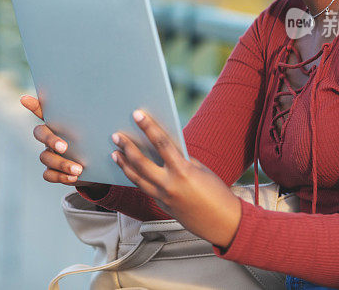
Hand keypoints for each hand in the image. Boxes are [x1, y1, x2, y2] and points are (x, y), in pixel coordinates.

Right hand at [20, 95, 108, 194]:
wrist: (100, 167)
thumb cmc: (96, 142)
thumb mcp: (98, 129)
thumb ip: (99, 118)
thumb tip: (117, 104)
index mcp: (60, 123)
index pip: (42, 110)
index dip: (33, 105)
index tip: (24, 98)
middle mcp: (51, 137)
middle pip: (40, 133)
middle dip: (50, 140)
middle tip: (64, 147)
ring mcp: (50, 154)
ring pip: (45, 157)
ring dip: (61, 163)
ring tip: (78, 169)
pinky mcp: (53, 171)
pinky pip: (48, 174)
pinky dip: (60, 176)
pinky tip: (74, 176)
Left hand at [111, 109, 241, 248]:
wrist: (223, 224)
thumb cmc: (216, 192)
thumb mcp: (200, 170)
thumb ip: (181, 159)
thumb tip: (162, 148)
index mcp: (183, 171)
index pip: (161, 144)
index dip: (148, 127)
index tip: (137, 114)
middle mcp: (169, 185)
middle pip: (141, 163)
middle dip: (127, 147)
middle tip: (116, 136)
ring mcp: (163, 198)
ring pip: (136, 178)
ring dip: (124, 164)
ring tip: (115, 153)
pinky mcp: (161, 206)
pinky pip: (144, 189)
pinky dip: (135, 177)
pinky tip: (129, 169)